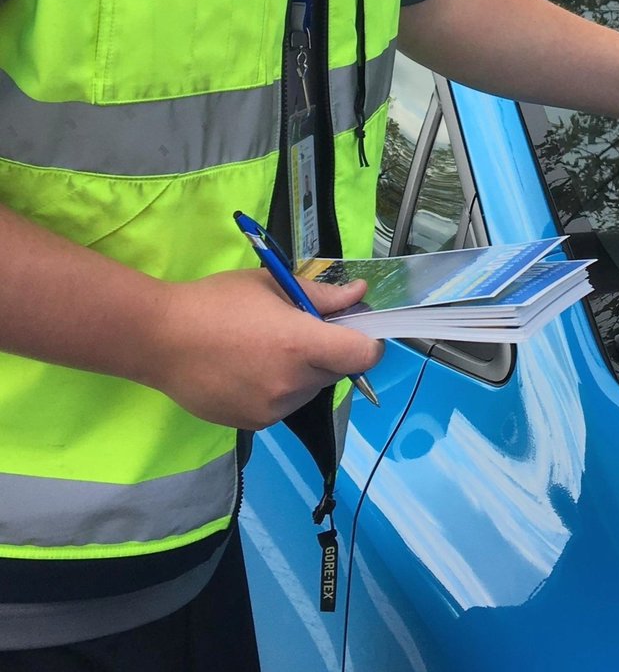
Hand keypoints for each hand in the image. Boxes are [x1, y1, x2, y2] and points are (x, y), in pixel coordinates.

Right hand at [147, 270, 384, 429]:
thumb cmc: (216, 302)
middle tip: (296, 332)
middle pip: (336, 371)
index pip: (364, 355)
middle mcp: (293, 383)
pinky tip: (247, 370)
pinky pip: (283, 406)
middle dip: (328, 353)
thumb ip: (323, 296)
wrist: (157, 338)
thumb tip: (361, 293)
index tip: (355, 331)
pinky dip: (278, 390)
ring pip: (309, 390)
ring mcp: (273, 409)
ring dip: (302, 373)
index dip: (368, 343)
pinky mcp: (254, 423)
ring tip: (263, 351)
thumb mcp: (272, 286)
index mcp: (301, 344)